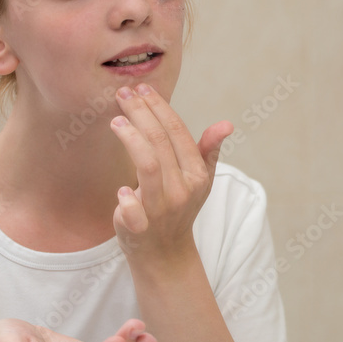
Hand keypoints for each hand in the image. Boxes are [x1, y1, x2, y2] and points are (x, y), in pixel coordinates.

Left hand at [109, 83, 232, 265]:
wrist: (165, 252)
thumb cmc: (179, 207)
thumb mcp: (200, 180)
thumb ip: (208, 150)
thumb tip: (226, 124)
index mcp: (197, 175)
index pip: (178, 133)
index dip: (159, 108)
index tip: (142, 89)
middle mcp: (182, 190)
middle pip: (159, 142)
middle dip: (140, 113)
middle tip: (123, 93)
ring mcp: (161, 209)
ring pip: (147, 166)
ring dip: (130, 139)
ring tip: (116, 121)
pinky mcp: (139, 228)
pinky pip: (132, 210)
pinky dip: (126, 198)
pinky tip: (120, 188)